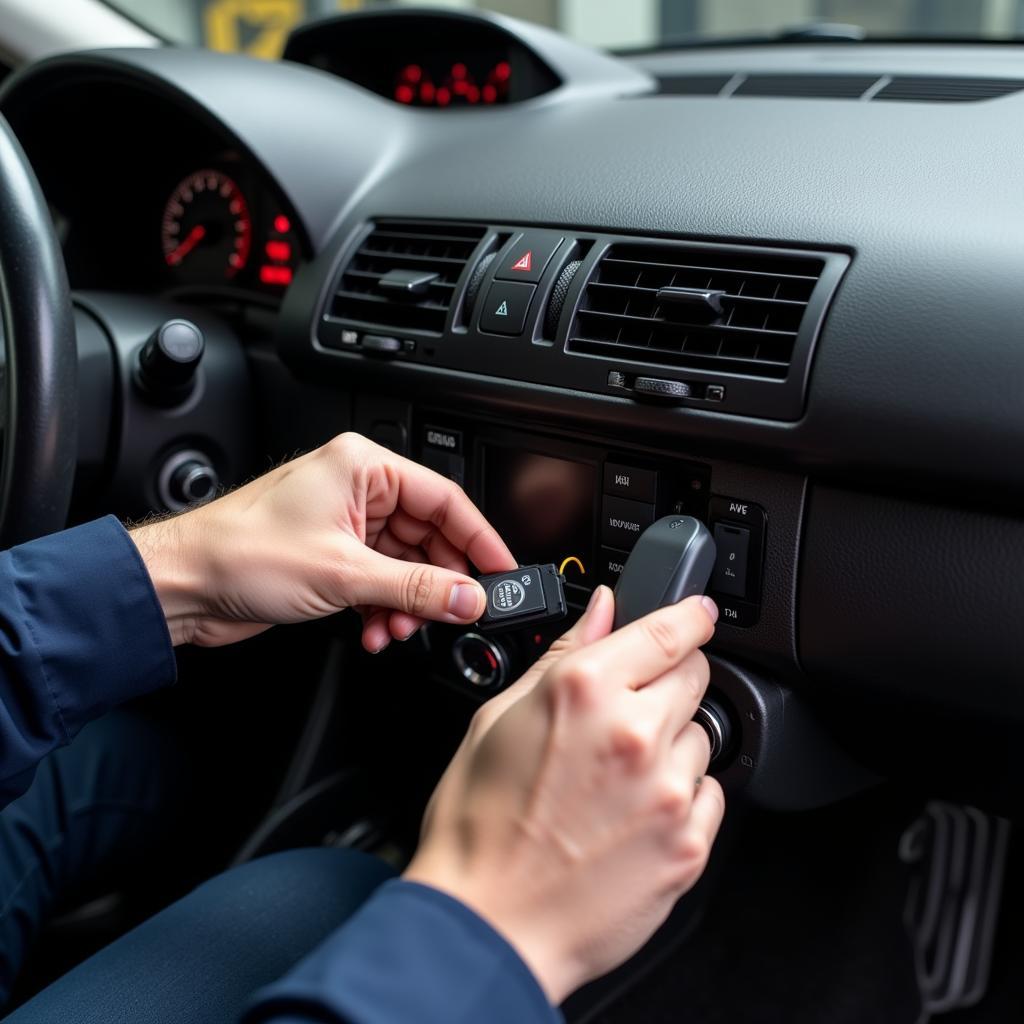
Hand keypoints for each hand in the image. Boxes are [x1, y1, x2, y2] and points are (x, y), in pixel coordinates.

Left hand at [130, 433, 515, 649]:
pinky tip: (374, 631)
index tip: (501, 571)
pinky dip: (383, 608)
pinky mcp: (330, 556)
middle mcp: (356, 490)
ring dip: (407, 602)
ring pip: (404, 564)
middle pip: (428, 535)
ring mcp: (343, 525)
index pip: (445, 498)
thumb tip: (468, 596)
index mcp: (364, 468)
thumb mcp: (345, 574)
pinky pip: (379, 581)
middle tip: (453, 612)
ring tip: (398, 627)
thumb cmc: (240, 553)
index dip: (479, 538)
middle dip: (437, 581)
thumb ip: (416, 587)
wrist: (181, 586)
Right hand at [405, 586, 723, 1003]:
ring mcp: (667, 790)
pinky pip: (710, 794)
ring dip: (673, 743)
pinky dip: (681, 795)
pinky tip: (632, 814)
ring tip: (618, 778)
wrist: (488, 925)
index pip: (669, 630)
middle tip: (628, 712)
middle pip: (696, 675)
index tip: (698, 614)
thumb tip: (602, 609)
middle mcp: (635, 732)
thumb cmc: (479, 826)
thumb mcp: (498, 719)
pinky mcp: (688, 843)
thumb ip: (564, 654)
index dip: (690, 615)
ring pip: (703, 736)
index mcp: (584, 690)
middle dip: (670, 680)